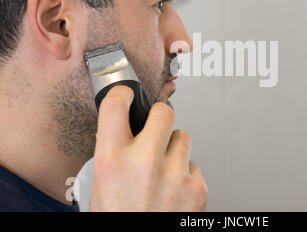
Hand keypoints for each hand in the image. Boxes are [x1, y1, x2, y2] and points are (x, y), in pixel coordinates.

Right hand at [89, 86, 207, 211]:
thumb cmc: (121, 219)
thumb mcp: (101, 186)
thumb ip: (113, 154)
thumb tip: (124, 130)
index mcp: (112, 162)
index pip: (115, 106)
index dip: (122, 94)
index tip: (127, 94)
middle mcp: (144, 162)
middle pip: (164, 112)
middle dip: (160, 118)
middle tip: (155, 131)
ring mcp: (174, 174)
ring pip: (183, 138)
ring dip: (174, 149)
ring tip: (163, 173)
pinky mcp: (197, 187)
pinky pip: (194, 165)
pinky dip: (185, 174)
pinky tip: (174, 192)